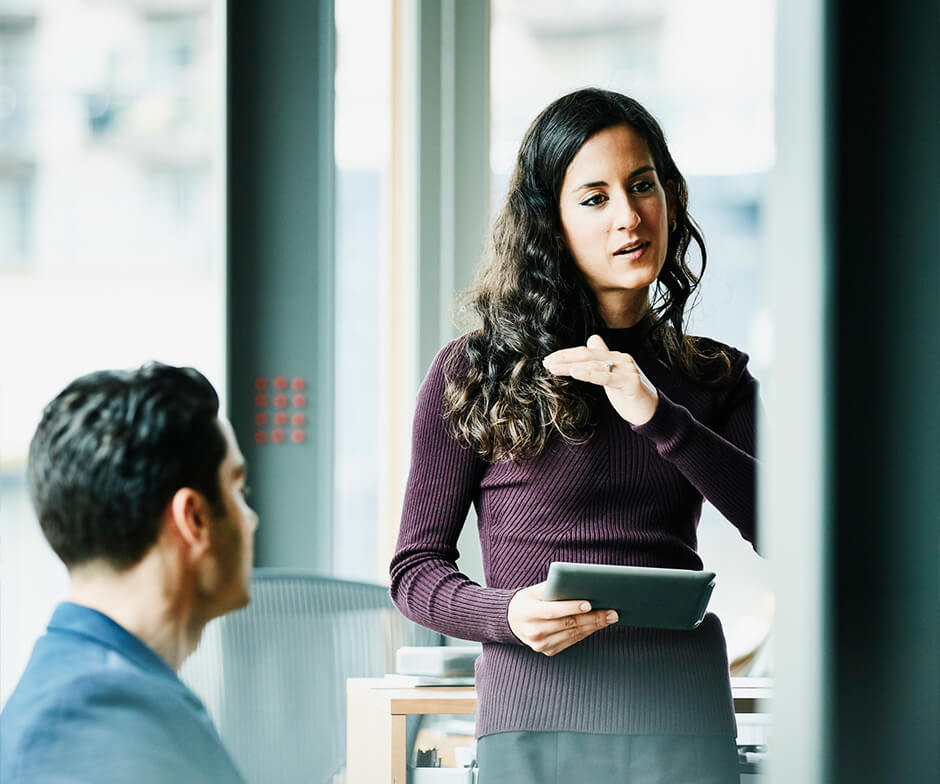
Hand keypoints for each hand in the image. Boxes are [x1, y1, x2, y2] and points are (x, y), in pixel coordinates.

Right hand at [507, 581, 617, 655]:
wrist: (511, 620)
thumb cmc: (527, 600)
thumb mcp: (534, 590)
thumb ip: (554, 588)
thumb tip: (580, 585)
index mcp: (528, 613)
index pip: (552, 611)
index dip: (571, 608)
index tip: (589, 604)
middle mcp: (534, 631)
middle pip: (567, 624)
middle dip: (593, 618)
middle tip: (612, 612)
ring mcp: (541, 644)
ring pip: (572, 634)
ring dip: (594, 626)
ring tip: (610, 617)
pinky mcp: (548, 651)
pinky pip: (571, 641)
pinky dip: (585, 633)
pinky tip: (597, 625)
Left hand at [543, 334, 658, 424]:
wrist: (653, 412)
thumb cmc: (630, 395)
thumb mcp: (613, 375)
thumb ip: (603, 357)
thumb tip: (592, 338)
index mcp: (615, 357)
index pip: (586, 351)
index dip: (566, 354)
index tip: (549, 360)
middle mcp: (621, 359)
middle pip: (587, 355)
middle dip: (564, 358)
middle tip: (546, 363)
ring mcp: (627, 370)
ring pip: (594, 364)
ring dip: (571, 366)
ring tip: (554, 369)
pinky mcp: (631, 383)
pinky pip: (607, 377)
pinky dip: (589, 374)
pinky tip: (575, 373)